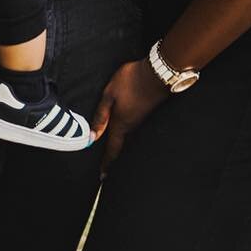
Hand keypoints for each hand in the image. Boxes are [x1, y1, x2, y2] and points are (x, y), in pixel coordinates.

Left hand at [91, 57, 167, 173]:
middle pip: (122, 147)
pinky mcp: (147, 113)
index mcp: (121, 124)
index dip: (106, 164)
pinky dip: (128, 135)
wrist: (158, 73)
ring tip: (114, 152)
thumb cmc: (131, 81)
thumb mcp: (109, 95)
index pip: (113, 149)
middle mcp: (133, 126)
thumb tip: (92, 137)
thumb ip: (101, 115)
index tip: (102, 177)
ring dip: (121, 146)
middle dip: (114, 158)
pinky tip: (126, 131)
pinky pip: (135, 129)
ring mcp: (141, 120)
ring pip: (129, 138)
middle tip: (107, 169)